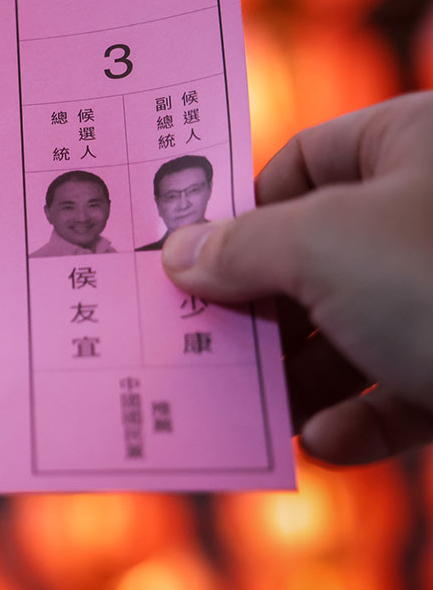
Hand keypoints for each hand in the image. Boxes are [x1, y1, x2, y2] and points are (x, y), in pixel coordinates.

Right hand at [162, 92, 432, 463]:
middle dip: (262, 310)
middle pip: (323, 254)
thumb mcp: (322, 248)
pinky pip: (410, 387)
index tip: (187, 267)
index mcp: (416, 145)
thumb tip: (181, 252)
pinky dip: (362, 418)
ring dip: (303, 376)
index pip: (301, 163)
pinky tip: (327, 444)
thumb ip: (240, 248)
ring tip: (260, 412)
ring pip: (362, 327)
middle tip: (205, 348)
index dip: (238, 215)